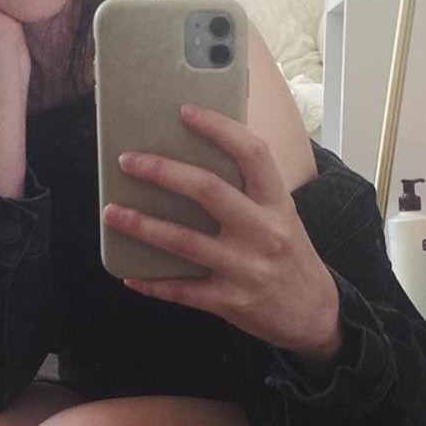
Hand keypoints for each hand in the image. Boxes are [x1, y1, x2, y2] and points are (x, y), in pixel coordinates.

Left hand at [102, 105, 342, 359]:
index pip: (252, 153)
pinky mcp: (230, 302)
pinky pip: (181, 290)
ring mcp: (246, 269)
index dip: (219, 128)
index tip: (185, 111)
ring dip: (142, 225)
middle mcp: (264, 232)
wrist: (314, 314)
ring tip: (111, 211)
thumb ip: (248, 190)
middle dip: (162, 172)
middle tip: (127, 160)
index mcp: (277, 203)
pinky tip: (127, 273)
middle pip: (208, 191)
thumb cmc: (289, 254)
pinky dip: (151, 282)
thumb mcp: (282, 215)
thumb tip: (194, 156)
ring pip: (184, 241)